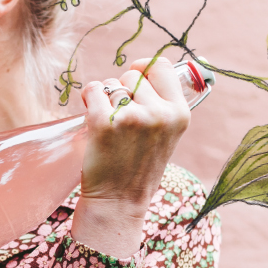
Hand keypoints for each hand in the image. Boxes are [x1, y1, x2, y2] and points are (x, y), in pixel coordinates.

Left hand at [73, 56, 189, 256]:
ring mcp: (131, 117)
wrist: (119, 200)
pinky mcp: (103, 123)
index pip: (163, 66)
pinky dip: (88, 99)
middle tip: (119, 115)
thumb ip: (162, 105)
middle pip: (132, 75)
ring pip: (112, 84)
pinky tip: (92, 117)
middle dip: (122, 89)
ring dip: (105, 98)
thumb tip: (144, 70)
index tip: (134, 78)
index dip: (144, 68)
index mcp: (180, 114)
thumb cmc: (139, 167)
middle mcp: (159, 113)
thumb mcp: (166, 135)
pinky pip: (93, 91)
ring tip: (109, 124)